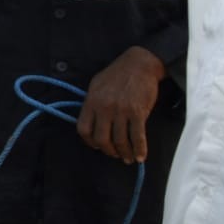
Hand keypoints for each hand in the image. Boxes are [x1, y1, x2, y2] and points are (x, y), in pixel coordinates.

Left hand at [78, 46, 164, 163]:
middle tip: (115, 154)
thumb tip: (91, 122)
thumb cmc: (116, 74)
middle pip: (102, 139)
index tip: (96, 146)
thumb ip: (92, 104)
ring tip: (128, 158)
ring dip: (124, 153)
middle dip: (108, 151)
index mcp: (91, 102)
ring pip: (120, 140)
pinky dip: (139, 150)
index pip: (83, 129)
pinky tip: (140, 156)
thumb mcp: (96, 85)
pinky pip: (137, 136)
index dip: (89, 142)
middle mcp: (104, 108)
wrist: (139, 64)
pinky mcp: (138, 112)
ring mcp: (121, 111)